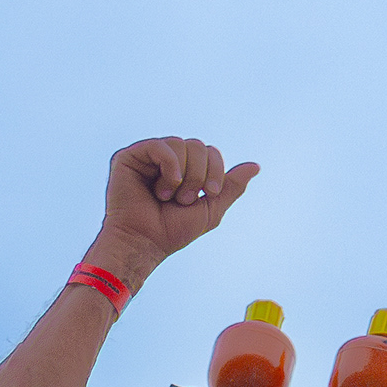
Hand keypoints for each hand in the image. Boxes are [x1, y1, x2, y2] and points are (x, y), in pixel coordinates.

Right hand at [92, 138, 258, 276]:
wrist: (145, 242)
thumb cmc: (173, 230)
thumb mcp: (211, 209)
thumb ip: (231, 187)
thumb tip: (255, 166)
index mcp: (184, 169)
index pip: (211, 152)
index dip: (216, 170)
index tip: (210, 194)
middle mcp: (166, 159)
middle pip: (198, 146)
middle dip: (199, 175)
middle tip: (185, 200)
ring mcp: (148, 157)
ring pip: (181, 144)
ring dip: (184, 176)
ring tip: (170, 197)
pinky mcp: (130, 157)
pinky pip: (161, 146)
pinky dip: (170, 167)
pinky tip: (163, 188)